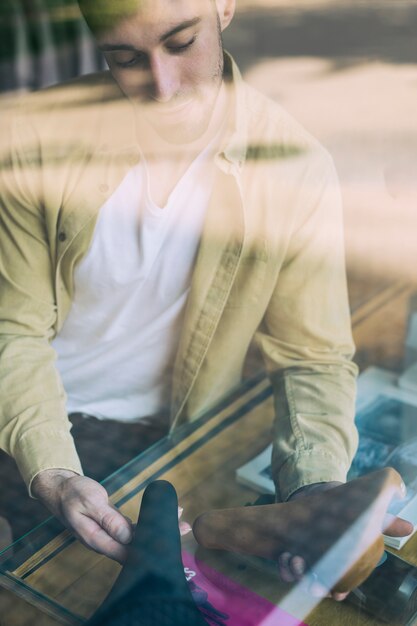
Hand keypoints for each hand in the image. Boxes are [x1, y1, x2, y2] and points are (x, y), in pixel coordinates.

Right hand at [32, 470, 192, 562]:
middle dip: (161, 539)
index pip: (127, 551)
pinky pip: (134, 528)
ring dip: (159, 529)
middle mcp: (106, 541)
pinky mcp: (114, 525)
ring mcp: (111, 534)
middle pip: (136, 546)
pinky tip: (164, 515)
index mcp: (97, 539)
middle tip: (184, 529)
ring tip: (182, 523)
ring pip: (138, 537)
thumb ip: (109, 520)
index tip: (169, 541)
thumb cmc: (73, 493)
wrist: (61, 488)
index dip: (148, 549)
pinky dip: (150, 521)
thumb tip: (128, 536)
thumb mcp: (90, 502)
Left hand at [279, 481, 412, 601]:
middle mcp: (323, 566)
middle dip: (313, 583)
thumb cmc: (344, 508)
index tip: (336, 590)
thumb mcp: (365, 513)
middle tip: (310, 569)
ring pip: (300, 579)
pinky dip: (283, 566)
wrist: (317, 494)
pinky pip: (284, 568)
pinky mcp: (289, 552)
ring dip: (296, 573)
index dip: (339, 589)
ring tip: (295, 558)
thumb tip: (410, 527)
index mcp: (341, 563)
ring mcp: (305, 561)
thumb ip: (385, 523)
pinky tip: (285, 555)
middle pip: (318, 587)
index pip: (341, 586)